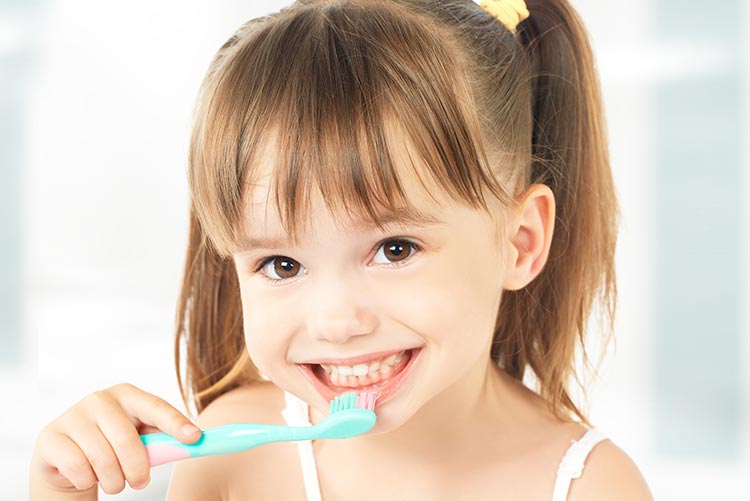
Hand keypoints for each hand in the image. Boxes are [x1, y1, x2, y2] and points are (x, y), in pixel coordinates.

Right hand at [30, 383, 201, 495]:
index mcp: (127, 394)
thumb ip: (164, 438)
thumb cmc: (112, 444)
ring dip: (113, 480)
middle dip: (138, 469)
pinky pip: (78, 468)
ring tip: (115, 482)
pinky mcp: (50, 436)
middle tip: (140, 483)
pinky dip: (87, 481)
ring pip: (102, 458)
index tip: (195, 438)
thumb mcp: (141, 438)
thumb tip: (197, 441)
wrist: (66, 459)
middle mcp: (99, 399)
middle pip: (127, 438)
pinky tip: (88, 476)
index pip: (156, 407)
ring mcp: (72, 415)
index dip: (176, 423)